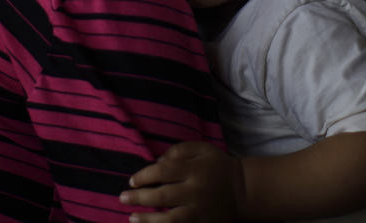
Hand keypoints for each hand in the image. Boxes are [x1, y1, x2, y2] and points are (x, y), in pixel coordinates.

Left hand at [119, 141, 243, 222]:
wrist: (243, 190)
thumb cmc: (217, 166)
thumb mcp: (201, 149)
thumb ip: (178, 151)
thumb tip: (156, 163)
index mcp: (194, 169)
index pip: (163, 172)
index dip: (144, 176)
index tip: (132, 181)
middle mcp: (196, 191)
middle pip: (162, 196)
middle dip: (139, 198)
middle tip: (122, 198)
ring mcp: (199, 211)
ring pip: (170, 219)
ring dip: (148, 220)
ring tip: (131, 218)